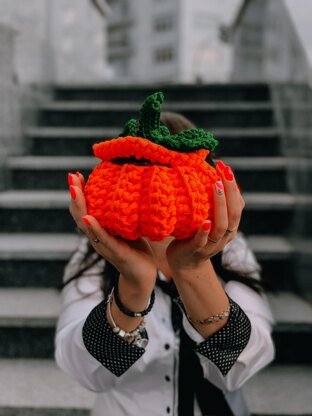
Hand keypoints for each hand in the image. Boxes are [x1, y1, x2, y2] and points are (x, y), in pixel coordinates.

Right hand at [68, 172, 156, 289]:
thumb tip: (124, 189)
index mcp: (98, 229)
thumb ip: (120, 213)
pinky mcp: (115, 253)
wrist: (143, 275)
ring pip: (86, 225)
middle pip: (79, 214)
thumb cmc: (135, 248)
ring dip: (79, 206)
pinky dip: (94, 228)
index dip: (79, 192)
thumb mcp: (126, 226)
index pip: (84, 208)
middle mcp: (96, 237)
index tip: (76, 175)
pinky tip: (88, 218)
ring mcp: (104, 245)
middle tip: (71, 177)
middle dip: (75, 195)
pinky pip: (103, 239)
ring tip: (74, 190)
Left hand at [166, 161, 244, 274]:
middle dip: (230, 191)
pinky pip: (202, 241)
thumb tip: (208, 176)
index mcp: (229, 226)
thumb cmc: (195, 235)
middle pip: (234, 213)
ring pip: (221, 226)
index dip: (234, 186)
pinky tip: (205, 221)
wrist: (184, 264)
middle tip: (224, 172)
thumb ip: (211, 204)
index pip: (238, 205)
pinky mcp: (196, 250)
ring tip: (216, 186)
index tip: (226, 168)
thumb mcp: (208, 219)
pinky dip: (204, 231)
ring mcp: (211, 244)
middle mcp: (224, 235)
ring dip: (220, 205)